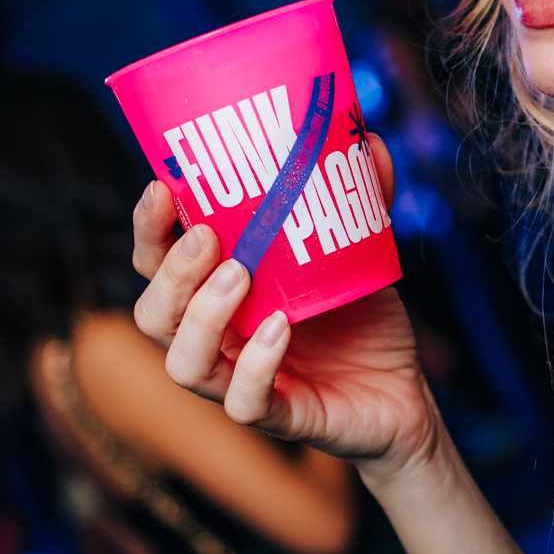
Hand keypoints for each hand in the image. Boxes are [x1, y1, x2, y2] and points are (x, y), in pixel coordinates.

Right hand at [132, 136, 437, 470]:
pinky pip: (244, 402)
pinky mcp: (279, 415)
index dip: (148, 230)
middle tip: (207, 236)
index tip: (161, 186)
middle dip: (168, 273)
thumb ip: (359, 198)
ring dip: (201, 316)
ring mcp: (240, 381)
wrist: (405, 391)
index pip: (157, 264)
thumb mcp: (357, 251)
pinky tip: (281, 328)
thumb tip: (369, 139)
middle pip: (152, 315)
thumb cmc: (363, 319)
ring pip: (182, 363)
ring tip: (237, 276)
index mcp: (218, 294)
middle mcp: (217, 339)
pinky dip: (256, 364)